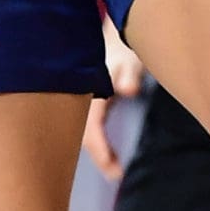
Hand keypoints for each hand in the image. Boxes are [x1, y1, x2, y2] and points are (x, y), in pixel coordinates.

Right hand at [82, 21, 145, 180]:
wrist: (109, 36)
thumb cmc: (122, 48)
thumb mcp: (126, 59)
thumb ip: (128, 74)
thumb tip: (128, 89)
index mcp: (87, 94)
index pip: (90, 129)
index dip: (101, 150)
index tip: (115, 171)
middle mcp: (80, 100)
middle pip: (83, 135)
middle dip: (98, 156)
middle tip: (116, 174)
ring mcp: (83, 102)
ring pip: (84, 131)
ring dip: (97, 150)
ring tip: (114, 167)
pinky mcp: (88, 102)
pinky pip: (88, 126)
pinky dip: (97, 141)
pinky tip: (108, 151)